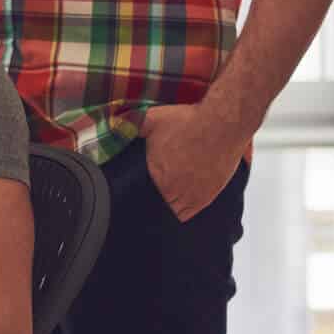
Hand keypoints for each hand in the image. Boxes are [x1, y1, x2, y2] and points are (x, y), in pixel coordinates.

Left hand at [138, 103, 249, 221]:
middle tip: (151, 192)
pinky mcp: (208, 195)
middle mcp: (173, 189)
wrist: (221, 124)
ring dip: (168, 206)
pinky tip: (180, 203)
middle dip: (152, 200)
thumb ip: (129, 125)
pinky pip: (191, 213)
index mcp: (156, 174)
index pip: (140, 194)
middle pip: (157, 205)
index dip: (138, 193)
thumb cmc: (188, 121)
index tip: (137, 188)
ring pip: (173, 212)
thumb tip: (112, 124)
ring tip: (165, 198)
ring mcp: (192, 195)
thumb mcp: (151, 119)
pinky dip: (185, 211)